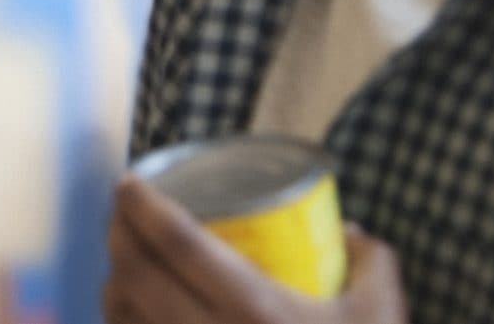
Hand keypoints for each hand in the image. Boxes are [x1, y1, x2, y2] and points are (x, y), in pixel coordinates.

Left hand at [103, 175, 407, 323]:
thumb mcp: (381, 317)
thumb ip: (373, 263)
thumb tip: (350, 230)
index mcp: (256, 310)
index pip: (180, 244)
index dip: (143, 207)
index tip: (129, 183)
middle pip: (135, 274)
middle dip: (117, 235)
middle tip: (121, 213)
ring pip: (120, 316)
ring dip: (112, 281)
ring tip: (123, 261)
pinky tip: (128, 313)